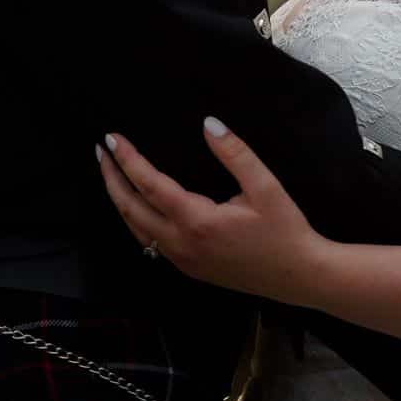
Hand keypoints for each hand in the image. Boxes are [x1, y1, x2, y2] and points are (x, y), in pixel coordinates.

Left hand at [96, 117, 329, 305]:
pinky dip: (135, 220)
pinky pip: (150, 242)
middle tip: (100, 151)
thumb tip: (208, 123)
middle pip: (130, 209)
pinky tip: (136, 205)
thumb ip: (234, 153)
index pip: (149, 185)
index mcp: (197, 221)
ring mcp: (183, 260)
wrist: (300, 277)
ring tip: (111, 173)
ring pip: (136, 229)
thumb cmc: (285, 230)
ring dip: (120, 200)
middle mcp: (182, 244)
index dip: (127, 160)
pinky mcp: (190, 269)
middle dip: (111, 179)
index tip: (111, 138)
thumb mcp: (265, 186)